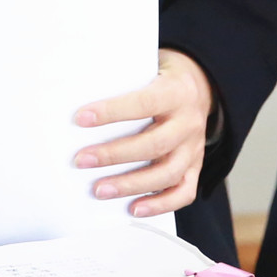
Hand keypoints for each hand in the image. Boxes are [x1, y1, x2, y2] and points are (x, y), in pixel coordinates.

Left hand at [77, 50, 216, 218]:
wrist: (200, 86)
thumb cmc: (161, 79)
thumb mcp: (147, 68)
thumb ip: (122, 80)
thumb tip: (77, 93)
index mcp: (176, 92)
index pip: (143, 103)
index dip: (112, 112)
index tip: (81, 119)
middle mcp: (189, 122)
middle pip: (153, 144)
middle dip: (114, 155)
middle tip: (81, 160)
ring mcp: (194, 148)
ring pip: (167, 173)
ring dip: (131, 185)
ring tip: (100, 190)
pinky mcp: (195, 167)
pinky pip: (183, 192)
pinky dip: (160, 204)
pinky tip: (134, 209)